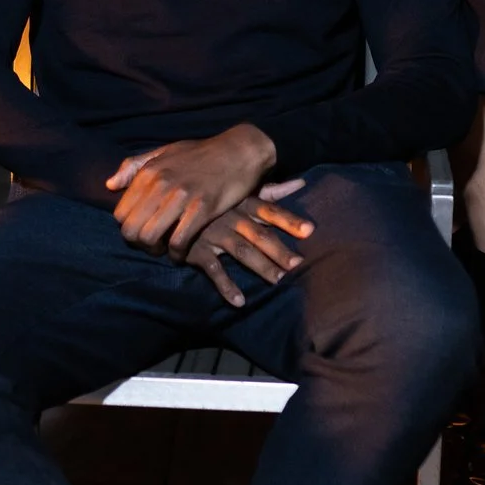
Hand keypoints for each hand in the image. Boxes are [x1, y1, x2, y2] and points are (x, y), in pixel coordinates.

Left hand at [105, 124, 276, 256]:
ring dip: (156, 251)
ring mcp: (181, 196)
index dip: (128, 229)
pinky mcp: (203, 208)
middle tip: (153, 246)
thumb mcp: (165, 152)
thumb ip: (135, 166)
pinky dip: (177, 254)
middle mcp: (160, 184)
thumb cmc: (201, 153)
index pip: (120, 214)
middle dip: (139, 244)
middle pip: (130, 230)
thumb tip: (109, 185)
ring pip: (150, 237)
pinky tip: (182, 254)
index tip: (142, 231)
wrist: (239, 151)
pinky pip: (178, 241)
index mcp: (148, 172)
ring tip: (166, 250)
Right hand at [184, 194, 316, 306]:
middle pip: (260, 234)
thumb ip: (273, 191)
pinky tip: (240, 301)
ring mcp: (214, 233)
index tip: (310, 231)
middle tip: (298, 265)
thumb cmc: (218, 200)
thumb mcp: (243, 191)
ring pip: (242, 251)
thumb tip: (301, 183)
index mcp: (245, 202)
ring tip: (278, 281)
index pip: (272, 211)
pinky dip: (226, 286)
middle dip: (280, 250)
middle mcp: (232, 217)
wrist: (174, 205)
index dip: (290, 220)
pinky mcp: (197, 249)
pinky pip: (214, 269)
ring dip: (261, 267)